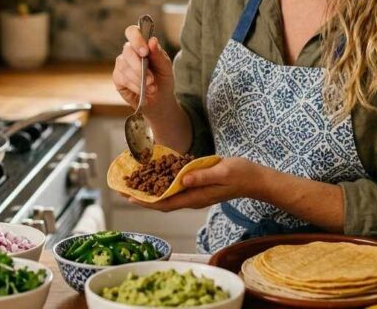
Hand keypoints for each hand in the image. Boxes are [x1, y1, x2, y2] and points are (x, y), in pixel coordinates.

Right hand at [112, 26, 174, 115]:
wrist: (160, 99)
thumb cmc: (163, 79)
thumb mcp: (166, 67)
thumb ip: (158, 54)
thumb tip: (152, 40)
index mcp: (141, 44)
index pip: (132, 32)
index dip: (136, 40)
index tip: (145, 52)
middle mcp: (129, 52)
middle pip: (127, 51)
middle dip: (140, 67)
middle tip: (151, 79)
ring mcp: (121, 64)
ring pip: (125, 67)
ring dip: (140, 79)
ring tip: (152, 88)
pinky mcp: (117, 78)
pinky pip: (123, 79)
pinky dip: (135, 86)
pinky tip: (143, 90)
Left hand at [127, 157, 266, 211]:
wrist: (255, 179)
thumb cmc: (241, 174)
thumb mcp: (222, 171)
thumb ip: (202, 176)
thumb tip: (182, 179)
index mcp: (196, 197)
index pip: (166, 204)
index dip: (146, 202)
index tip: (130, 197)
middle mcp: (192, 198)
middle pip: (162, 201)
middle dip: (142, 197)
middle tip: (122, 188)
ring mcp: (195, 193)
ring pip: (167, 195)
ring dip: (150, 190)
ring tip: (133, 182)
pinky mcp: (197, 187)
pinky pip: (176, 187)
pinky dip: (162, 182)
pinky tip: (154, 174)